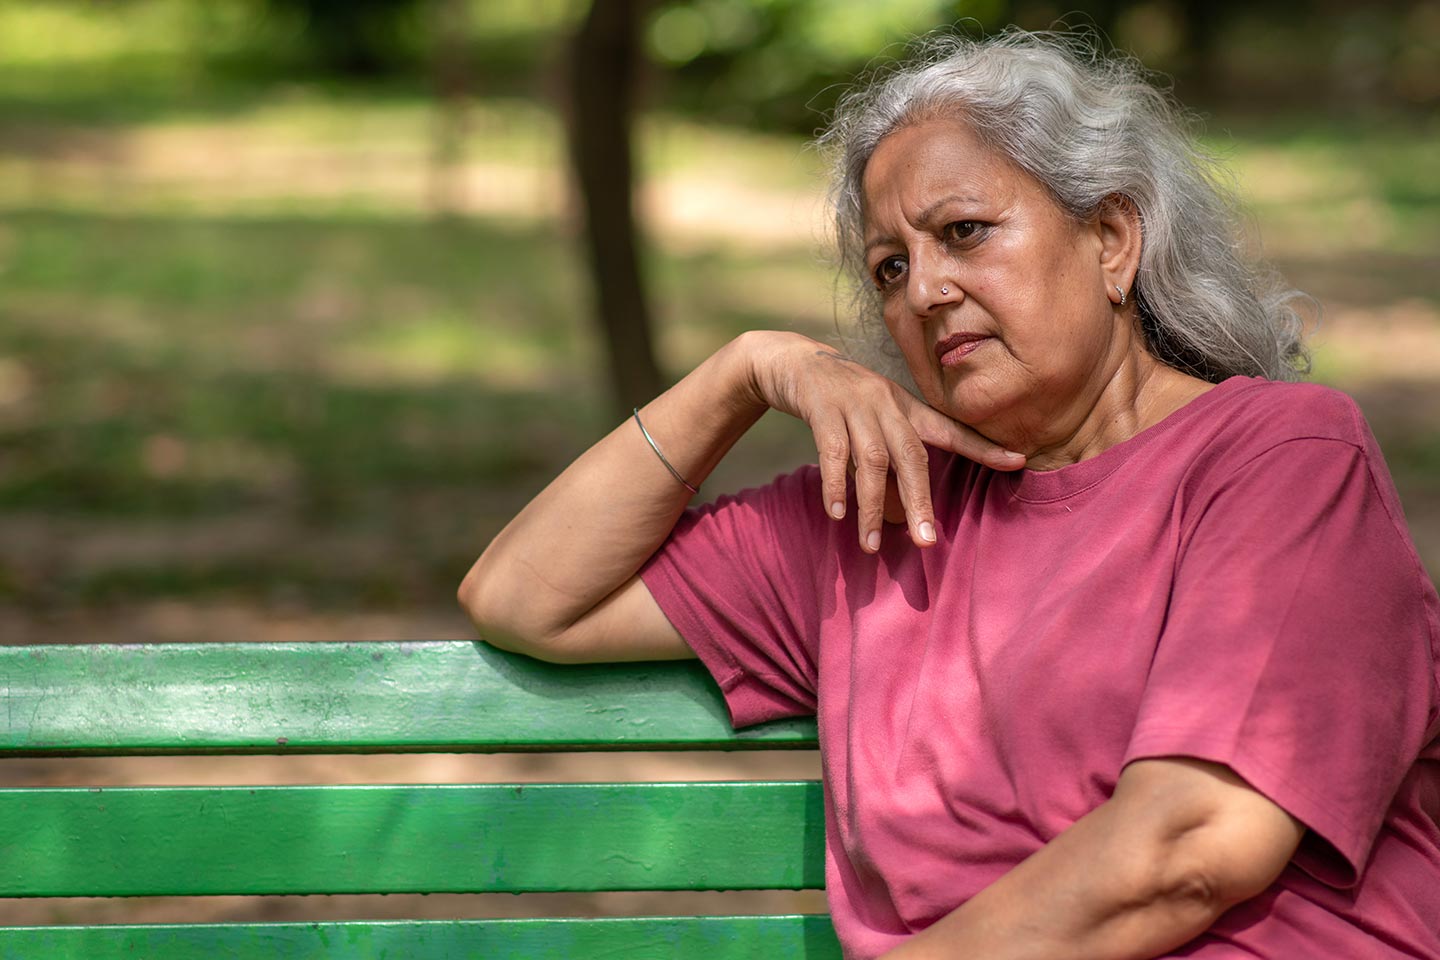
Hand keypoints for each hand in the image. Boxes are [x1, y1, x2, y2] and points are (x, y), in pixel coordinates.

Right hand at [741, 331, 1024, 552]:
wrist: (793, 361)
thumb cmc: (841, 400)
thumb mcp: (876, 415)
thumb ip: (895, 452)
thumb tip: (909, 508)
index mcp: (905, 408)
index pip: (951, 429)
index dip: (984, 447)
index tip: (1019, 463)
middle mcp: (886, 404)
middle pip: (912, 456)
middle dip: (921, 500)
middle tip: (926, 542)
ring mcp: (854, 404)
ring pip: (872, 461)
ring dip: (872, 506)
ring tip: (870, 545)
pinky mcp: (822, 407)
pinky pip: (833, 452)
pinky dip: (837, 485)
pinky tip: (837, 513)